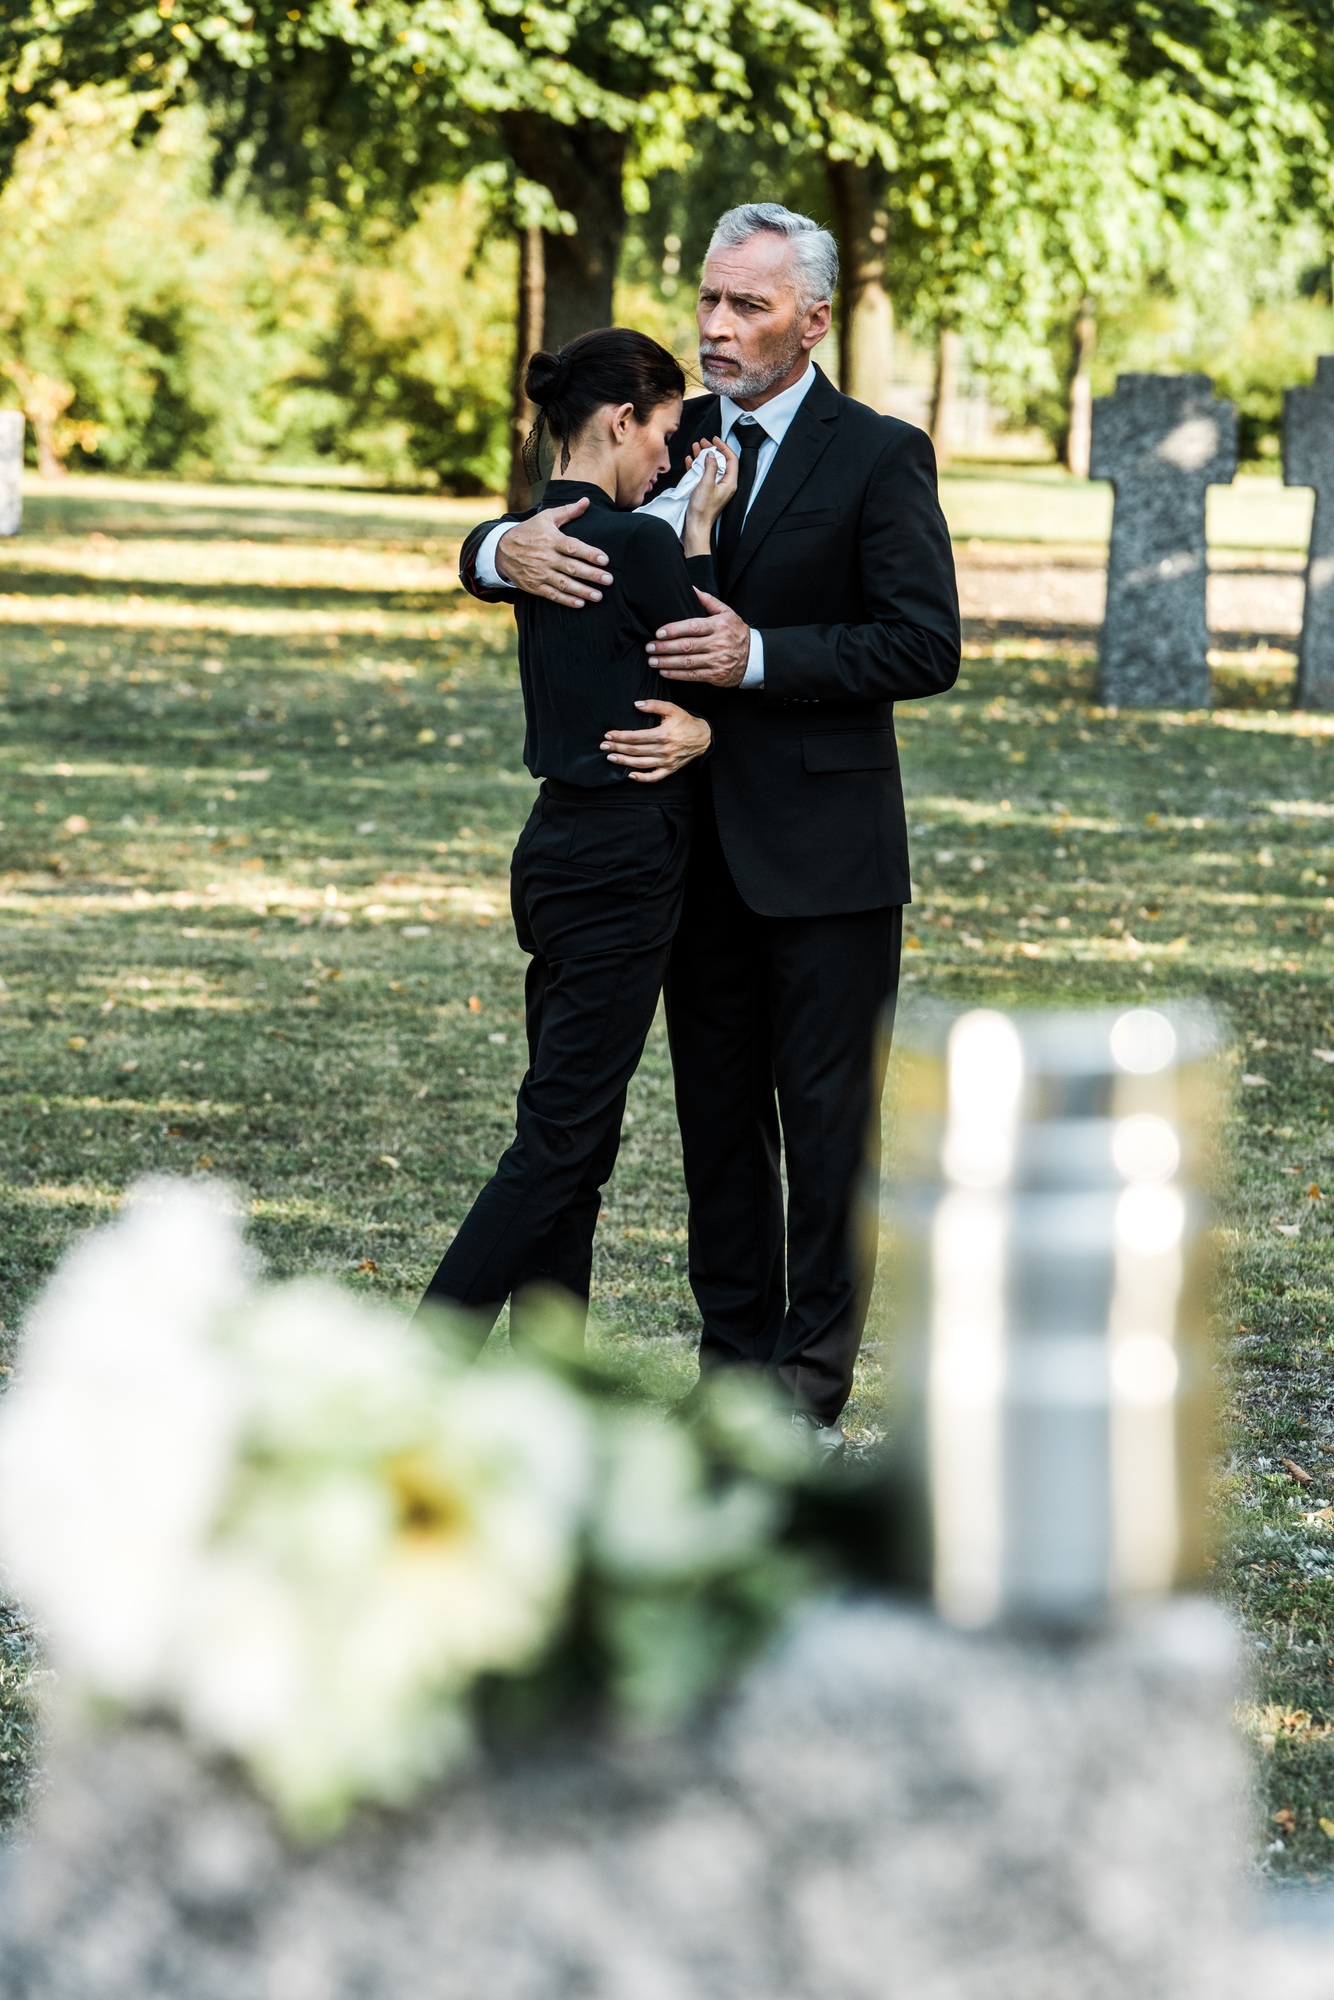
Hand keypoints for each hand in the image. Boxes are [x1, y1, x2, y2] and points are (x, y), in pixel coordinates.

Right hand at [494, 498, 613, 607]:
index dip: (589, 554)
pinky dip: (566, 600)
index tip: (605, 560)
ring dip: (582, 591)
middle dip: (592, 575)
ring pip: (564, 584)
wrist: (501, 549)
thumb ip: (568, 511)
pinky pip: (552, 595)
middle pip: (572, 567)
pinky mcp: (534, 586)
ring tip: (599, 596)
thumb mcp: (546, 517)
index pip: (573, 547)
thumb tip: (586, 500)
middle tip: (609, 580)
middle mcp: (546, 557)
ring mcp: (540, 573)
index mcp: (551, 540)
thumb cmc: (529, 531)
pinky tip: (580, 603)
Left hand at [600, 700, 710, 780]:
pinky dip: (642, 778)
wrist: (703, 737)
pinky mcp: (670, 769)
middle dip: (617, 748)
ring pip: (641, 764)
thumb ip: (654, 705)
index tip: (608, 734)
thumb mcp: (672, 709)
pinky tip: (630, 775)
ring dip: (624, 761)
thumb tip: (636, 704)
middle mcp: (664, 749)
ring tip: (611, 757)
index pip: (636, 736)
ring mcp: (667, 761)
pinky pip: (654, 777)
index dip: (620, 736)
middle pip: (635, 750)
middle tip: (603, 746)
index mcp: (663, 734)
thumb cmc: (685, 722)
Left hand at [647, 591, 750, 687]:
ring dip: (667, 662)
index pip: (693, 627)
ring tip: (652, 660)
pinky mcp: (716, 675)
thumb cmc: (737, 632)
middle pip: (687, 646)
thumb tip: (690, 588)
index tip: (658, 633)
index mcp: (719, 626)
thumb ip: (708, 601)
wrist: (755, 657)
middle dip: (665, 647)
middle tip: (649, 647)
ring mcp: (717, 661)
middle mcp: (718, 644)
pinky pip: (693, 676)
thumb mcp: (727, 613)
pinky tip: (664, 672)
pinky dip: (676, 675)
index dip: (674, 630)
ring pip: (687, 662)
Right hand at [682, 436, 738, 556]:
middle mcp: (724, 484)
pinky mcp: (706, 491)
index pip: (731, 459)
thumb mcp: (706, 484)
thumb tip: (711, 454)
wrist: (695, 527)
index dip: (723, 447)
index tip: (715, 440)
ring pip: (711, 467)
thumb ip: (710, 467)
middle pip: (721, 461)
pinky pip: (703, 475)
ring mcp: (715, 488)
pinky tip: (691, 461)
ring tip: (695, 448)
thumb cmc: (702, 511)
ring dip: (702, 457)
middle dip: (711, 450)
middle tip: (703, 442)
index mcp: (729, 483)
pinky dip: (697, 466)